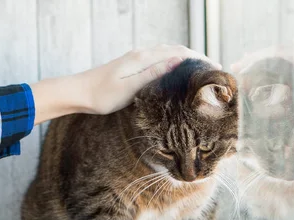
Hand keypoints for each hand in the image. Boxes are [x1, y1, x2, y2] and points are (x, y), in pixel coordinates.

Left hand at [31, 45, 220, 124]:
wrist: (77, 92)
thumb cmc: (101, 95)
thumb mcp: (129, 88)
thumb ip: (153, 73)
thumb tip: (177, 61)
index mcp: (143, 58)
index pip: (179, 53)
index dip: (200, 59)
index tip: (217, 68)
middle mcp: (141, 54)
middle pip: (176, 50)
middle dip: (197, 58)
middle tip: (215, 71)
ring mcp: (136, 58)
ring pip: (168, 53)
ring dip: (186, 60)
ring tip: (201, 72)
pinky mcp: (132, 65)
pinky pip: (159, 58)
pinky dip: (174, 62)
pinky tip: (177, 72)